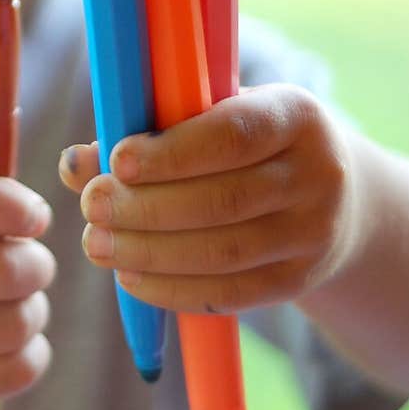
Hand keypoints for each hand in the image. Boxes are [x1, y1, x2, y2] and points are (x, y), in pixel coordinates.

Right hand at [0, 100, 54, 409]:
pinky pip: (18, 369)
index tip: (32, 214)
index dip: (18, 204)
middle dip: (34, 262)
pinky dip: (29, 354)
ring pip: (19, 321)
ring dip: (34, 309)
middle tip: (27, 261)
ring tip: (18, 302)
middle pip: (6, 268)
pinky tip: (9, 342)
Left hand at [59, 84, 359, 314]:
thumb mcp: (211, 116)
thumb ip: (145, 131)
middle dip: (146, 207)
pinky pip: (229, 294)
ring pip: (223, 253)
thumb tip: (73, 163)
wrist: (335, 195)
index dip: (173, 153)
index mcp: (295, 115)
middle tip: (91, 206)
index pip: (234, 135)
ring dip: (148, 253)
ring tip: (96, 243)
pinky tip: (129, 277)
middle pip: (224, 200)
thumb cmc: (246, 142)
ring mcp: (314, 235)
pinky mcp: (299, 282)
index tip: (117, 161)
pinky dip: (171, 289)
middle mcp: (317, 175)